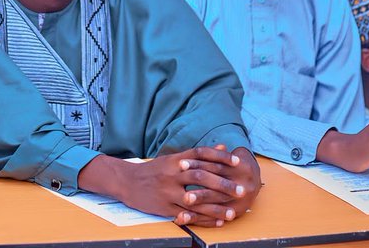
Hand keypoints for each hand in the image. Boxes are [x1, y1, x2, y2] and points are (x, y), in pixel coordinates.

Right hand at [115, 146, 258, 226]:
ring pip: (197, 200)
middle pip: (201, 177)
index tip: (237, 162)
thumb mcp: (174, 158)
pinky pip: (188, 214)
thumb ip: (198, 154)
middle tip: (240, 190)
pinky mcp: (165, 207)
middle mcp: (173, 173)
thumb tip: (223, 146)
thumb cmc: (155, 170)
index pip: (201, 154)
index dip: (220, 157)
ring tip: (234, 212)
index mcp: (176, 160)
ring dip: (217, 207)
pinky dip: (204, 219)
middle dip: (223, 184)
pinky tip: (217, 222)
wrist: (128, 182)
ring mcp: (169, 191)